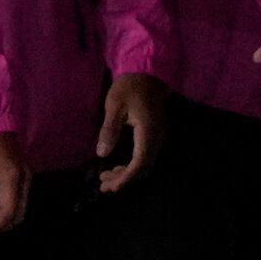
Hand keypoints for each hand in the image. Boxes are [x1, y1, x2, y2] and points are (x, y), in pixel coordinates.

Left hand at [0, 133, 30, 237]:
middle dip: (0, 225)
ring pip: (18, 207)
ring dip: (0, 217)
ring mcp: (26, 177)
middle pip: (18, 213)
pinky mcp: (23, 176)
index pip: (9, 210)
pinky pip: (16, 198)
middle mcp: (25, 179)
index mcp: (13, 177)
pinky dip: (3, 207)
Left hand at [96, 71, 165, 190]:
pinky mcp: (154, 134)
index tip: (111, 187)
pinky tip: (117, 166)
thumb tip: (103, 154)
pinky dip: (131, 166)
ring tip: (105, 178)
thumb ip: (109, 129)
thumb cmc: (129, 87)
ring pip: (145, 163)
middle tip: (102, 186)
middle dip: (124, 180)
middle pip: (143, 167)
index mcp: (148, 130)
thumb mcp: (114, 105)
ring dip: (127, 174)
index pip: (140, 162)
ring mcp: (158, 135)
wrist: (148, 72)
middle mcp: (157, 136)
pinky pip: (145, 156)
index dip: (126, 178)